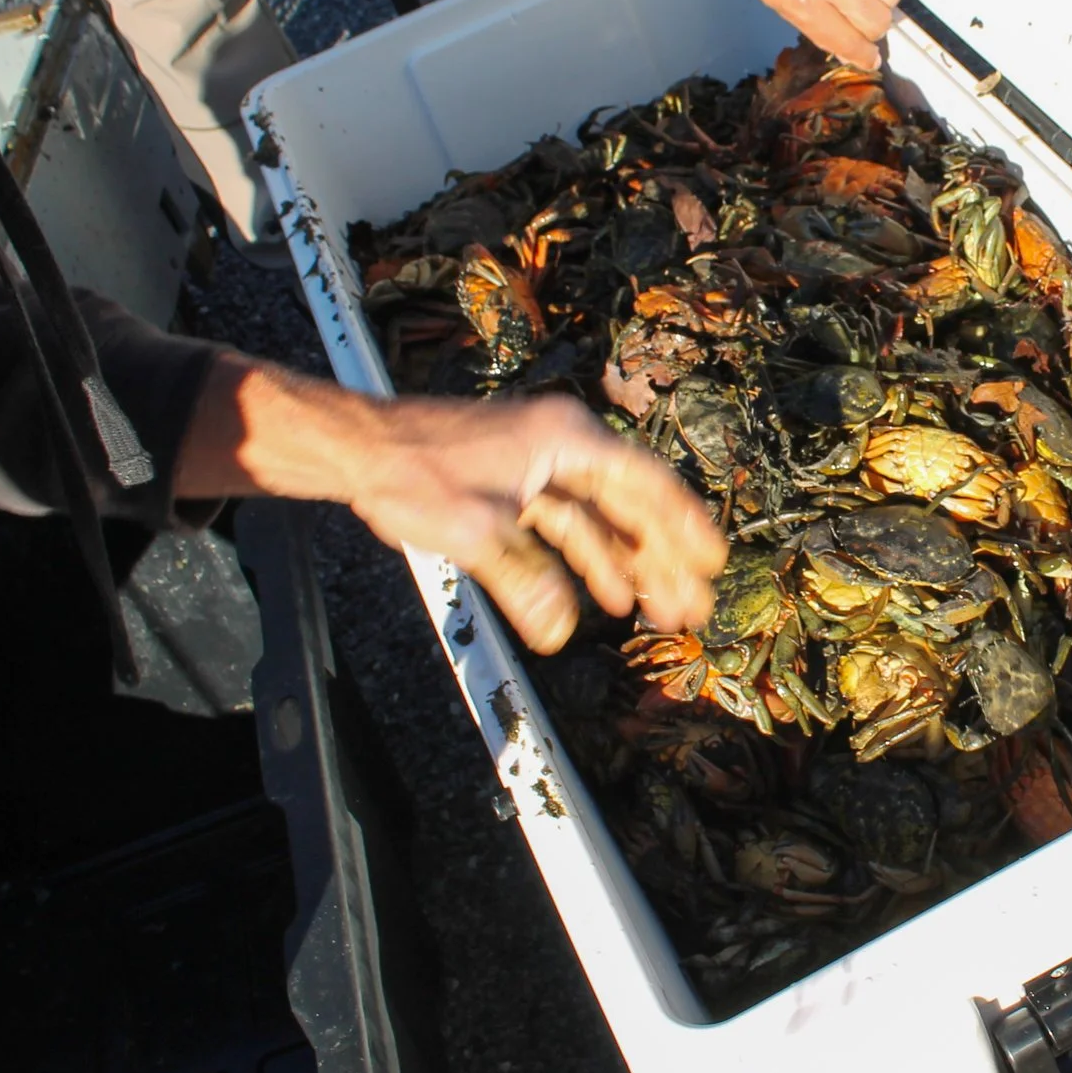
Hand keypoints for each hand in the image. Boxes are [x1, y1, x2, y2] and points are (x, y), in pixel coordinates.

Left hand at [176, 360, 728, 652]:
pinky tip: (604, 597)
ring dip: (628, 566)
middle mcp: (563, 446)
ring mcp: (541, 466)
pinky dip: (586, 562)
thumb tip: (561, 632)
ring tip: (659, 612)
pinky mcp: (518, 486)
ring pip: (600, 521)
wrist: (358, 449)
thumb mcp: (475, 529)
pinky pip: (567, 527)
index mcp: (566, 440)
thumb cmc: (412, 471)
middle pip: (629, 507)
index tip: (712, 562)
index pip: (643, 485)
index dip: (683, 526)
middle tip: (693, 606)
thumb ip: (525, 582)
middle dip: (661, 559)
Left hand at [717, 0, 907, 67]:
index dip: (864, 55)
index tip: (871, 58)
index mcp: (803, 1)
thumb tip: (851, 50)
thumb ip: (814, 27)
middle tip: (867, 23)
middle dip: (875, 29)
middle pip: (876, 20)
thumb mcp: (777, 1)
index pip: (848, 40)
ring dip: (884, 0)